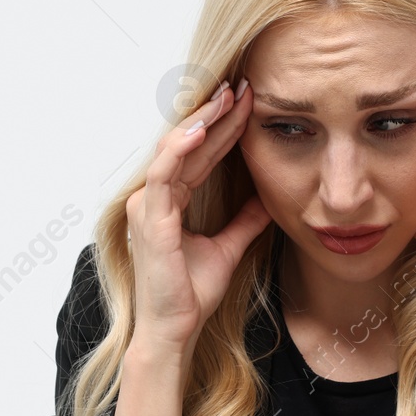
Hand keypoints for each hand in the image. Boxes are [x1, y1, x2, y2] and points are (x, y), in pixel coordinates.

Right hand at [124, 79, 271, 354]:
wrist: (176, 329)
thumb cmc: (191, 293)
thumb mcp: (229, 248)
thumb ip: (244, 221)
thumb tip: (268, 201)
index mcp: (170, 201)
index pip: (200, 154)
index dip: (223, 127)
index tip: (249, 102)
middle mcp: (154, 197)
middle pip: (188, 144)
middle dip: (216, 114)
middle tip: (242, 86)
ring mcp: (147, 205)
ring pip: (174, 149)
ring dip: (201, 121)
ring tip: (226, 97)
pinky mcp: (148, 218)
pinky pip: (164, 173)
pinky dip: (181, 147)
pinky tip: (202, 127)